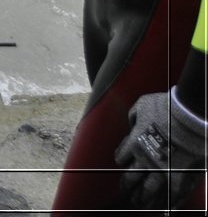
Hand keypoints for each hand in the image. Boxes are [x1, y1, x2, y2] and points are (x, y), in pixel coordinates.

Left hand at [115, 87, 207, 209]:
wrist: (190, 116)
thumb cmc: (166, 106)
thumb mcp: (141, 105)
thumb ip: (134, 115)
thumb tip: (132, 122)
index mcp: (133, 143)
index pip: (121, 157)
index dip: (121, 160)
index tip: (123, 162)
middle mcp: (144, 160)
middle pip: (131, 178)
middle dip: (127, 185)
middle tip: (126, 192)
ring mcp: (162, 170)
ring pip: (148, 190)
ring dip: (143, 198)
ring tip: (140, 203)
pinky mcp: (180, 177)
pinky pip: (172, 194)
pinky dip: (168, 202)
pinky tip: (165, 208)